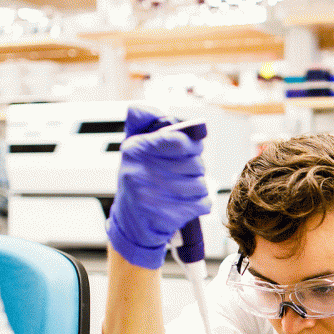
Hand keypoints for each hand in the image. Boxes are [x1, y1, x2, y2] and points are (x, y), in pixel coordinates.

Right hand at [106, 106, 211, 268]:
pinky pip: (202, 203)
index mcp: (135, 150)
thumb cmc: (137, 181)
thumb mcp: (133, 149)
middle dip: (196, 167)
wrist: (131, 224)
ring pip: (201, 184)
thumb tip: (152, 109)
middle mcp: (140, 172)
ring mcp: (153, 197)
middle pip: (195, 163)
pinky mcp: (166, 217)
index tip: (191, 148)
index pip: (176, 138)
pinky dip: (200, 204)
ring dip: (198, 186)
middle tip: (186, 172)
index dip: (191, 143)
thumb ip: (141, 123)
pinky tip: (187, 203)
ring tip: (184, 188)